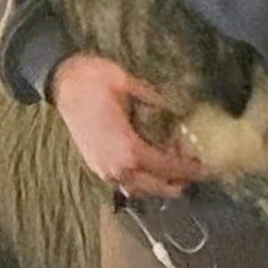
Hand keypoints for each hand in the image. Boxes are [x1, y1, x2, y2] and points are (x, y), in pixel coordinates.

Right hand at [49, 52, 205, 196]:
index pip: (164, 166)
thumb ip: (155, 99)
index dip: (187, 169)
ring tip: (175, 173)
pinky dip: (140, 182)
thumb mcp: (128, 83)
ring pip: (137, 189)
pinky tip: (149, 169)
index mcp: (126, 147)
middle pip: (153, 186)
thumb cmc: (93, 79)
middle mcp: (115, 165)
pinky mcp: (94, 163)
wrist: (60, 80)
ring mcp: (102, 167)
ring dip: (157, 185)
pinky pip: (122, 183)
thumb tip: (180, 108)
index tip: (206, 168)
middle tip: (196, 173)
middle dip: (177, 182)